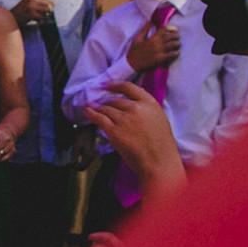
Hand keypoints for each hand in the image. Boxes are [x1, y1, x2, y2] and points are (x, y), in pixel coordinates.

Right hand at [10, 0, 54, 25]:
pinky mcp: (31, 14)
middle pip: (48, 3)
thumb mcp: (27, 2)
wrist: (11, 18)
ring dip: (46, 15)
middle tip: (49, 13)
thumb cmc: (20, 11)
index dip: (51, 0)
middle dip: (50, 9)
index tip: (53, 5)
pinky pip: (42, 17)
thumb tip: (50, 3)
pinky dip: (41, 19)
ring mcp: (31, 6)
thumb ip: (36, 0)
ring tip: (42, 17)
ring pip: (46, 10)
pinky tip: (37, 20)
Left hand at [70, 124, 97, 169]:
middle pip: (83, 167)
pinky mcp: (91, 154)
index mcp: (89, 156)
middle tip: (70, 161)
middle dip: (76, 166)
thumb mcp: (76, 145)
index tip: (69, 164)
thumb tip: (71, 164)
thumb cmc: (82, 136)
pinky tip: (77, 154)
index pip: (81, 167)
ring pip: (84, 164)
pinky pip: (85, 160)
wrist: (89, 130)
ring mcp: (92, 156)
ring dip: (78, 162)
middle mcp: (92, 157)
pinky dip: (80, 160)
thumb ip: (74, 155)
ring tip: (73, 156)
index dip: (74, 167)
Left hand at [83, 81, 183, 195]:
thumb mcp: (159, 119)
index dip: (114, 85)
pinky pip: (99, 118)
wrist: (158, 161)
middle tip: (97, 103)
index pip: (128, 88)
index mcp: (149, 103)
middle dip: (105, 102)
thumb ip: (146, 108)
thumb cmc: (161, 145)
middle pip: (115, 100)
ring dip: (96, 107)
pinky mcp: (114, 131)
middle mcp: (136, 108)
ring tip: (89, 106)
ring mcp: (124, 119)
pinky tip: (87, 111)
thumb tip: (134, 100)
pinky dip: (91, 114)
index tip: (105, 85)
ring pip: (105, 109)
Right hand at [126, 19, 179, 72]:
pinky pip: (172, 54)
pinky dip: (176, 53)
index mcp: (152, 38)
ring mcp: (160, 51)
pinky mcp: (161, 59)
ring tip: (177, 45)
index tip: (173, 30)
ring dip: (177, 44)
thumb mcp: (137, 39)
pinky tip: (176, 53)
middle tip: (177, 38)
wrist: (131, 64)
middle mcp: (157, 43)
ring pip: (174, 44)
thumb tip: (149, 21)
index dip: (171, 28)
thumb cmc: (134, 52)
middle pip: (172, 36)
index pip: (165, 29)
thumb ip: (144, 30)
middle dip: (176, 36)